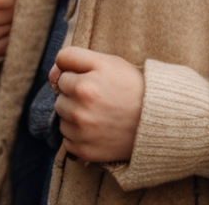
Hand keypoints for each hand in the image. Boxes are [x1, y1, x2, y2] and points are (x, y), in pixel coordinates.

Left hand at [49, 46, 144, 162]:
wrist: (156, 119)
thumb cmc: (131, 86)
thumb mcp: (108, 61)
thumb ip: (74, 57)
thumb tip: (52, 71)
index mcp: (83, 85)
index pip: (60, 72)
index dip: (77, 73)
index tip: (92, 78)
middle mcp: (79, 110)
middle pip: (59, 96)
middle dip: (73, 94)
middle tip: (98, 97)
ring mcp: (81, 133)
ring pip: (62, 118)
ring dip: (73, 115)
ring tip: (99, 113)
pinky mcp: (83, 151)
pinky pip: (66, 140)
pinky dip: (77, 135)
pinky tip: (96, 129)